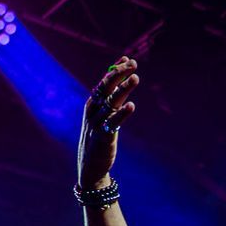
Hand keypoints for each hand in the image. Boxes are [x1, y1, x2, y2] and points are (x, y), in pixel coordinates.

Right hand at [79, 56, 139, 185]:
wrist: (90, 166)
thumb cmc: (100, 137)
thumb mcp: (105, 116)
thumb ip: (112, 98)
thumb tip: (124, 78)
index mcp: (92, 104)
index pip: (104, 82)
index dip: (115, 70)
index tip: (128, 59)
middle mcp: (92, 111)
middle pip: (105, 88)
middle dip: (119, 74)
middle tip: (133, 64)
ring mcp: (96, 124)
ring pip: (110, 103)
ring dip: (122, 89)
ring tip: (136, 78)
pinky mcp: (102, 137)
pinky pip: (112, 123)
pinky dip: (121, 114)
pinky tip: (131, 106)